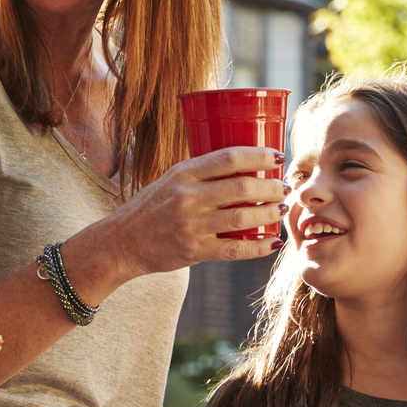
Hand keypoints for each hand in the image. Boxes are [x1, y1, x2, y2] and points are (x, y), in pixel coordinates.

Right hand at [88, 146, 286, 278]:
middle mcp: (187, 197)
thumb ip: (201, 174)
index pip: (229, 158)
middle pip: (242, 187)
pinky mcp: (194, 250)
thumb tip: (244, 167)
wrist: (121, 242)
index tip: (278, 157)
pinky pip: (235, 249)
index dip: (259, 156)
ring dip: (269, 213)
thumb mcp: (170, 180)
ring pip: (243, 217)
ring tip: (280, 209)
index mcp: (183, 173)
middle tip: (284, 187)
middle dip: (271, 187)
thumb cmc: (150, 208)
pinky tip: (271, 243)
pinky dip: (258, 247)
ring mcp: (191, 225)